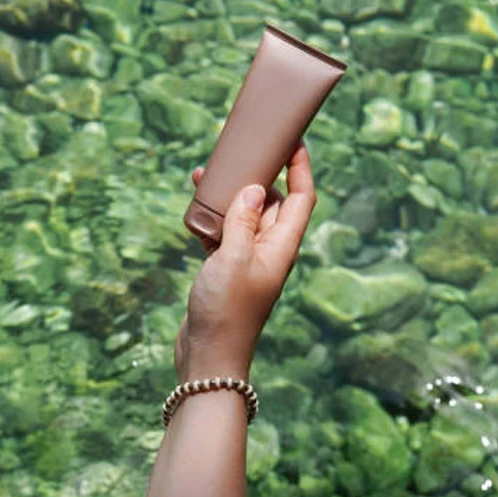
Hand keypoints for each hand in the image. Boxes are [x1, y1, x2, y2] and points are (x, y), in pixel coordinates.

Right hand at [175, 142, 316, 382]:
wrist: (210, 355)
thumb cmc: (226, 310)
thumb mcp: (233, 258)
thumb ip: (243, 221)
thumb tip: (255, 189)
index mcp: (282, 246)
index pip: (302, 198)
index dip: (301, 168)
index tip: (293, 140)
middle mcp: (269, 249)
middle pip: (272, 202)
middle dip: (258, 175)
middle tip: (240, 151)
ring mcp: (247, 259)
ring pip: (244, 216)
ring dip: (230, 195)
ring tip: (207, 173)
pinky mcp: (226, 269)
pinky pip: (224, 234)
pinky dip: (212, 219)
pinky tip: (195, 209)